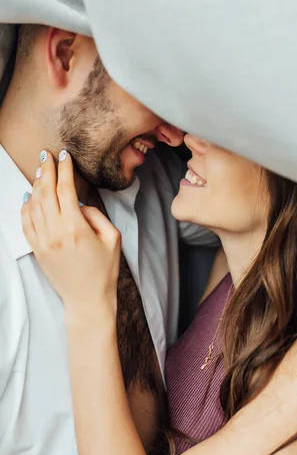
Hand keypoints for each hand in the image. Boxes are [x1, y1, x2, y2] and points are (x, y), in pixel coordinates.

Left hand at [21, 150, 120, 314]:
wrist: (87, 300)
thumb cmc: (104, 271)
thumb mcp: (112, 239)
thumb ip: (96, 216)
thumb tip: (79, 204)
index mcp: (75, 228)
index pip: (65, 189)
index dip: (64, 169)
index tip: (64, 155)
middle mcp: (55, 232)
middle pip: (45, 192)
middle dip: (45, 169)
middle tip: (45, 154)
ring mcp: (43, 242)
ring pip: (33, 204)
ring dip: (35, 184)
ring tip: (40, 170)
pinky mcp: (37, 250)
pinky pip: (25, 222)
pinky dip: (26, 206)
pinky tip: (29, 195)